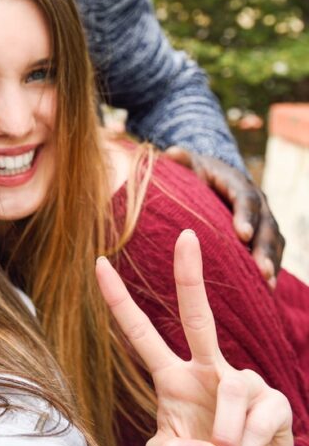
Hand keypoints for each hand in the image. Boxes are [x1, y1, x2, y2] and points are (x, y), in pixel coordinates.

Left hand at [96, 230, 295, 445]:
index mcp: (172, 376)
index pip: (141, 332)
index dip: (119, 300)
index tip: (99, 263)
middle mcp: (206, 369)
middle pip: (198, 316)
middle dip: (191, 275)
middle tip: (187, 234)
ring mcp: (243, 381)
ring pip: (232, 392)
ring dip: (223, 436)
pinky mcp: (274, 402)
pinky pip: (257, 419)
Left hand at [165, 147, 283, 286]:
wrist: (208, 177)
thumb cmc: (193, 174)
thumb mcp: (187, 165)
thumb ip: (181, 161)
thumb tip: (172, 153)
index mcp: (239, 184)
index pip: (246, 199)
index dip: (246, 216)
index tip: (241, 234)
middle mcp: (258, 202)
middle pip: (267, 225)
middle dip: (265, 249)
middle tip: (262, 270)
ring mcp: (263, 220)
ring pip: (274, 242)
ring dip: (271, 263)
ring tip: (267, 285)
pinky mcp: (262, 237)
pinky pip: (271, 254)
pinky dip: (270, 270)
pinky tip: (265, 292)